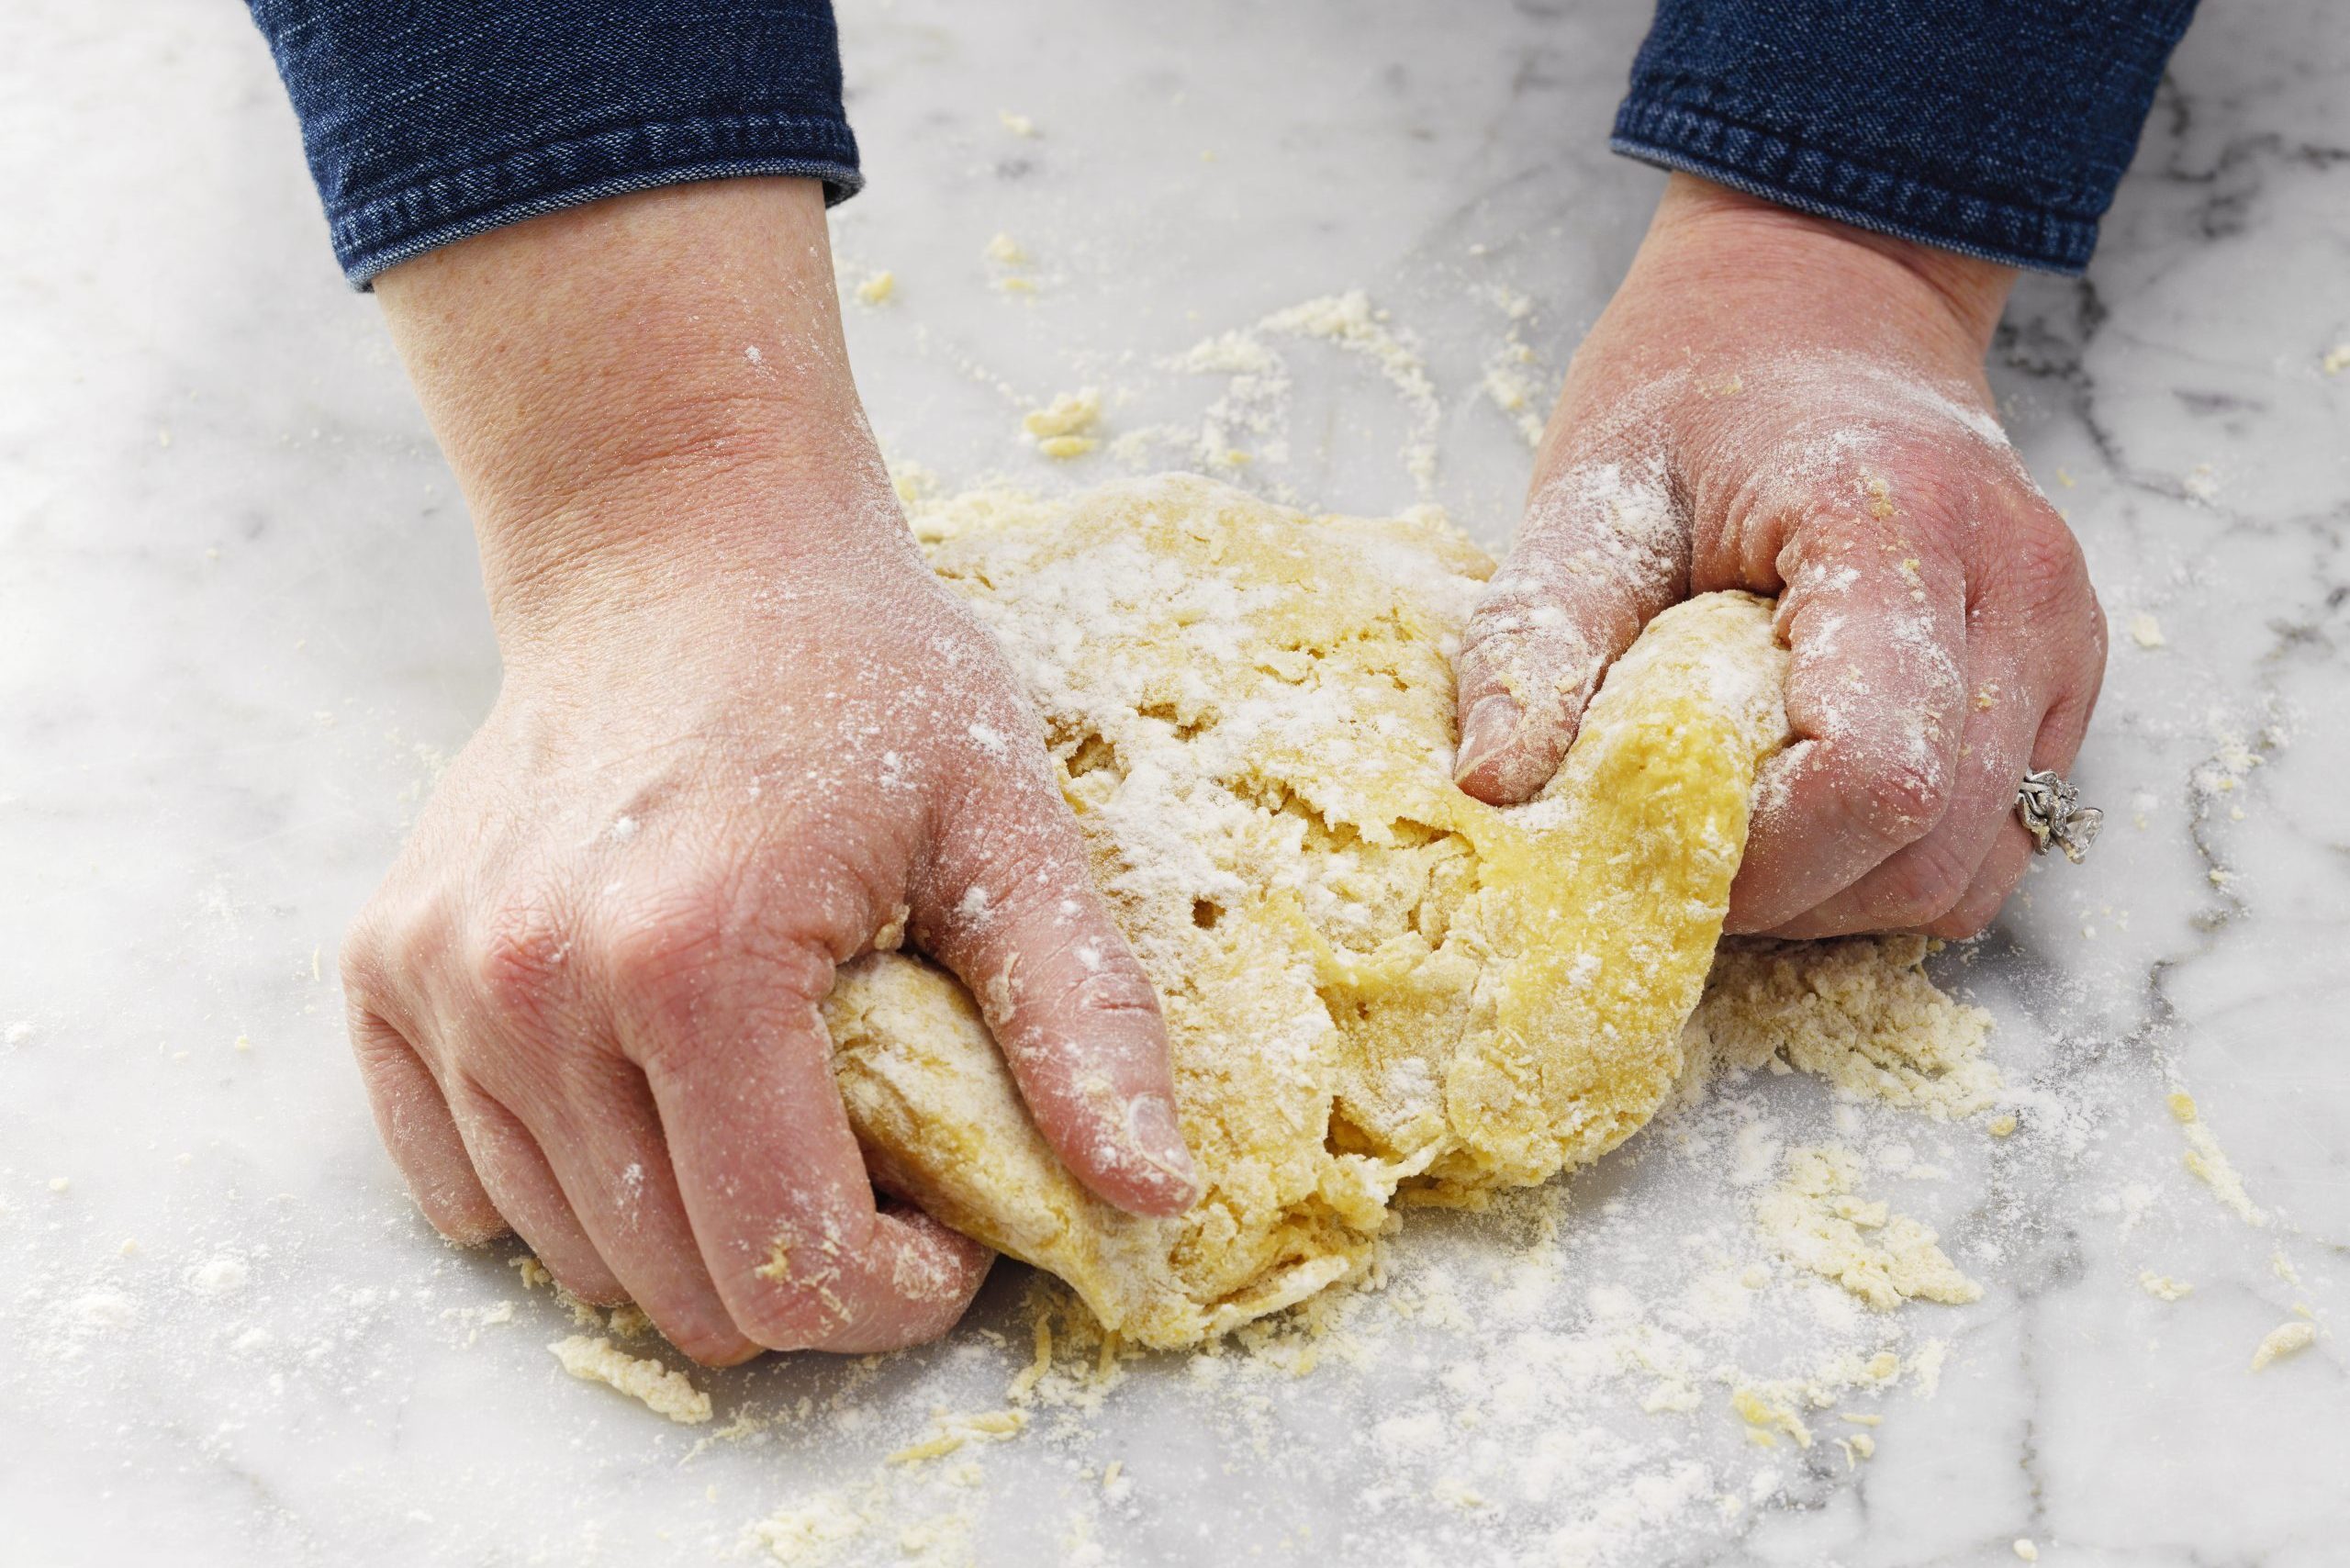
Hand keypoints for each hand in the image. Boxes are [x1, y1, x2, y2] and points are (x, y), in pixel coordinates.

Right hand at [345, 181, 1196, 1364]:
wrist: (682, 547)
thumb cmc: (861, 677)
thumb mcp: (1009, 826)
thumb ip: (1080, 1017)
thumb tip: (1155, 1193)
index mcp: (699, 961)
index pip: (794, 1269)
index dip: (899, 1291)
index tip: (949, 1220)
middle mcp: (537, 987)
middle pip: (685, 1292)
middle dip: (809, 1270)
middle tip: (876, 1161)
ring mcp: (442, 983)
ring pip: (579, 1259)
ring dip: (696, 1232)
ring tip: (777, 1108)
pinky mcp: (383, 972)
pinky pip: (464, 1188)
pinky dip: (571, 1188)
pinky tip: (653, 1093)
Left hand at [1455, 175, 2105, 938]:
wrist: (1825, 294)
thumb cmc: (1699, 389)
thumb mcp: (1593, 492)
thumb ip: (1540, 638)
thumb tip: (1491, 786)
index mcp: (1893, 524)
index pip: (1874, 773)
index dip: (1765, 855)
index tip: (1659, 837)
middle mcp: (2012, 585)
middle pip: (1931, 845)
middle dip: (1795, 889)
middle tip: (1680, 842)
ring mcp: (2059, 633)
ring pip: (1976, 864)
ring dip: (1847, 889)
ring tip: (1743, 819)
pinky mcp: (2063, 674)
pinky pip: (1997, 833)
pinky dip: (1897, 858)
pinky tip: (1807, 800)